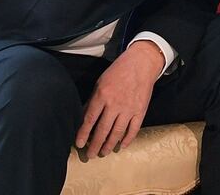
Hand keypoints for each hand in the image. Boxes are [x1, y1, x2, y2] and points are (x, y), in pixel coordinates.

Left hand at [75, 40, 163, 158]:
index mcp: (102, 96)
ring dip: (109, 144)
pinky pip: (133, 129)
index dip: (83, 134)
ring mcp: (129, 108)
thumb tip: (84, 117)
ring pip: (117, 132)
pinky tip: (121, 146)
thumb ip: (92, 100)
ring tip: (104, 153)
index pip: (90, 119)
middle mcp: (115, 104)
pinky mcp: (141, 110)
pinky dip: (128, 139)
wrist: (141, 64)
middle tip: (90, 155)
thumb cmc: (118, 72)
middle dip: (95, 144)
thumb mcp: (100, 83)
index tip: (79, 144)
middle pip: (103, 130)